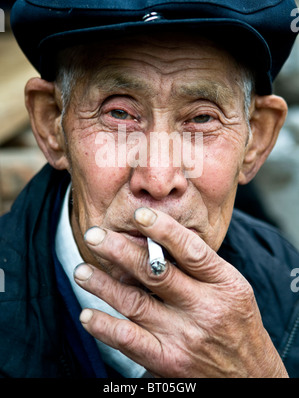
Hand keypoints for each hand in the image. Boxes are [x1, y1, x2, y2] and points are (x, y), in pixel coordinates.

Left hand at [74, 207, 287, 377]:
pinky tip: (88, 314)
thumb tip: (158, 238)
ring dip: (103, 285)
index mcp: (224, 284)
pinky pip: (130, 341)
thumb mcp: (232, 287)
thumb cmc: (238, 323)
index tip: (138, 215)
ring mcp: (185, 336)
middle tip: (94, 235)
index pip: (191, 250)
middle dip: (120, 251)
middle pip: (155, 273)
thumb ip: (201, 266)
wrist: (251, 375)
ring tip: (81, 270)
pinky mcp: (169, 360)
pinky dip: (105, 327)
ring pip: (135, 303)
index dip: (163, 230)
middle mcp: (205, 308)